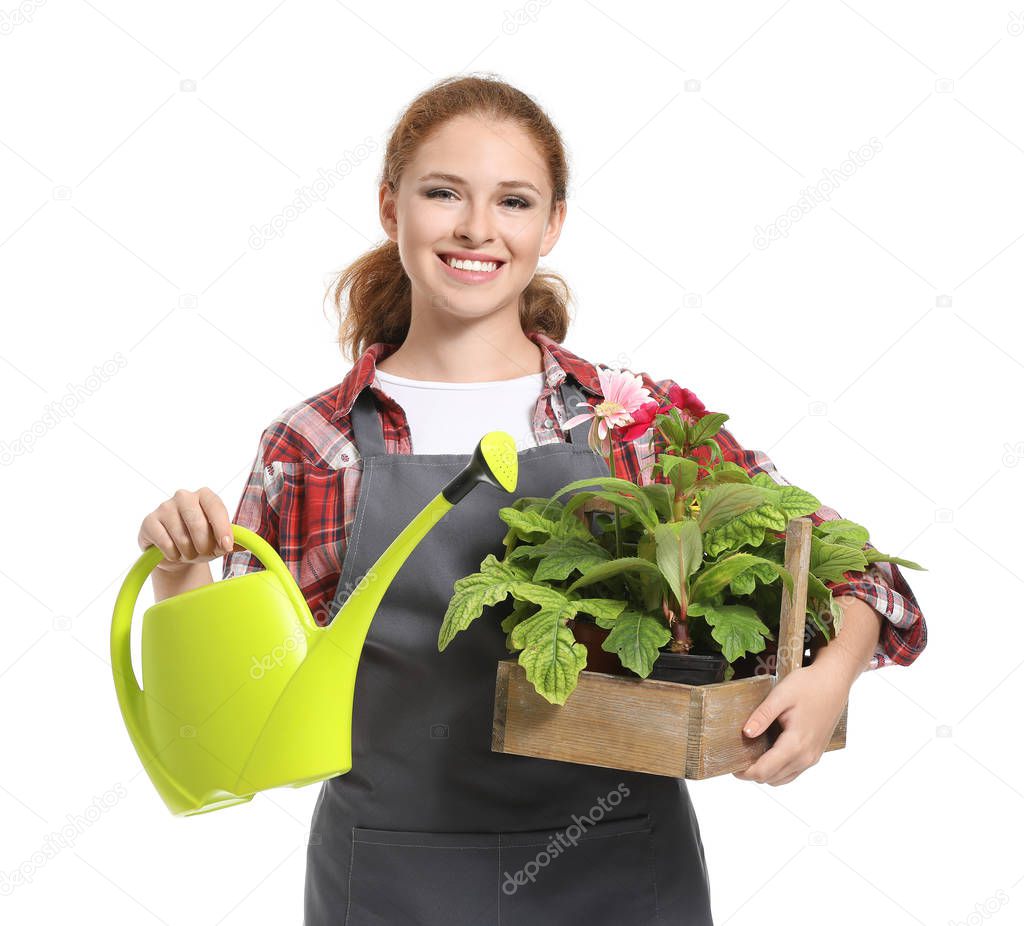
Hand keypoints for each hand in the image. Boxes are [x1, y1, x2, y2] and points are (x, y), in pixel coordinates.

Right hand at [138, 487, 236, 573]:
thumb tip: (244, 544)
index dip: (222, 528)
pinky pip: (164, 543)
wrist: (174, 552)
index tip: (226, 546)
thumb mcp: (219, 542)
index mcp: (205, 496)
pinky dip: (173, 554)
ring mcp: (164, 507)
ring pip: (181, 536)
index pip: (216, 507)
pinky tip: (173, 553)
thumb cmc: (200, 542)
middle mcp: (184, 496)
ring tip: (189, 552)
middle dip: (204, 545)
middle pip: (198, 523)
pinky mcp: (149, 521)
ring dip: (188, 552)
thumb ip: (233, 541)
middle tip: (205, 553)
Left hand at [732, 662, 849, 785]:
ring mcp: (812, 757)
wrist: (834, 682)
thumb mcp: (780, 695)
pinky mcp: (815, 754)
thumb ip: (762, 716)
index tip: (731, 764)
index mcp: (796, 743)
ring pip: (782, 778)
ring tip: (749, 756)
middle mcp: (806, 756)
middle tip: (737, 758)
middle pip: (772, 778)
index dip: (745, 772)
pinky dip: (778, 769)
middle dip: (752, 773)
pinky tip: (768, 754)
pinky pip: (793, 771)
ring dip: (765, 772)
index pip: (765, 770)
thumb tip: (746, 733)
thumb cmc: (809, 686)